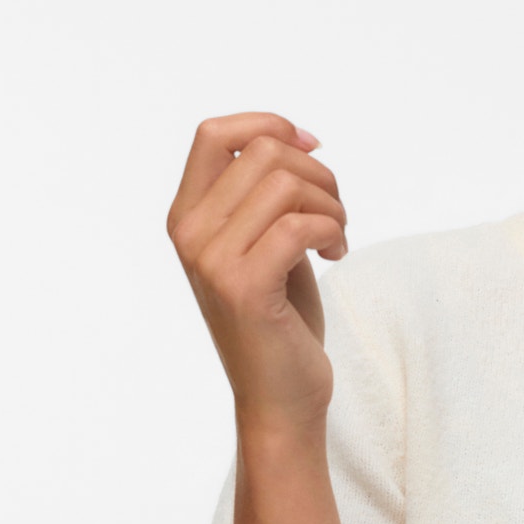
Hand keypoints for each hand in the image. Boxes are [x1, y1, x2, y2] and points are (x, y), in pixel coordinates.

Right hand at [165, 111, 347, 436]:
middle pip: (263, 152)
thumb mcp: (264, 244)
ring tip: (337, 238)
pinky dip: (332, 231)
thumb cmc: (280, 322)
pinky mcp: (244, 287)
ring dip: (331, 205)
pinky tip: (336, 255)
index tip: (312, 147)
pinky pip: (298, 225)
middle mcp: (189, 234)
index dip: (270, 125)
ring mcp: (211, 261)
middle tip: (336, 216)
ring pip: (285, 183)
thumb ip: (263, 195)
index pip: (213, 133)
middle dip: (318, 174)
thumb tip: (295, 139)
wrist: (280, 399)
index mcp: (186, 217)